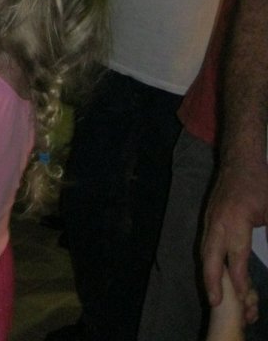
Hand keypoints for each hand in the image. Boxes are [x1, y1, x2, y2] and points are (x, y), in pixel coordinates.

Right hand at [202, 155, 267, 309]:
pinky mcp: (208, 217)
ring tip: (211, 294)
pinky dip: (207, 259)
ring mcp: (210, 219)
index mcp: (236, 221)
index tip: (242, 298)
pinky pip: (205, 242)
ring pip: (205, 250)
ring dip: (207, 273)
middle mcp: (218, 222)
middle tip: (214, 303)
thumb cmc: (259, 183)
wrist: (239, 159)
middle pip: (211, 256)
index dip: (239, 280)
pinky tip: (211, 271)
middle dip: (212, 281)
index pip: (236, 257)